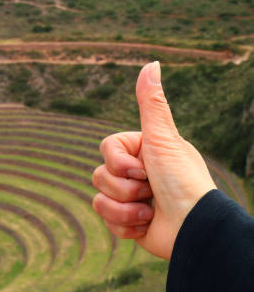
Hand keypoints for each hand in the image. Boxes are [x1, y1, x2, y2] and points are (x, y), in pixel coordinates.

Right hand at [92, 61, 215, 259]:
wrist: (192, 227)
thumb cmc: (182, 180)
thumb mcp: (163, 138)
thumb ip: (152, 103)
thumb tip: (151, 63)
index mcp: (142, 151)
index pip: (106, 148)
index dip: (118, 161)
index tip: (143, 168)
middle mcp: (135, 173)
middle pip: (99, 175)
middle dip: (125, 188)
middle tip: (151, 190)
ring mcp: (130, 199)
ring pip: (99, 199)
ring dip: (125, 209)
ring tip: (150, 212)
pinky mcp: (128, 222)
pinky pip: (107, 221)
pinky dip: (126, 226)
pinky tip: (146, 225)